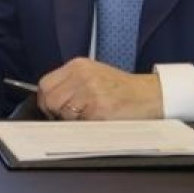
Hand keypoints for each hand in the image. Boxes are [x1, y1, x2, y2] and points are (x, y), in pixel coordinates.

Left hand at [36, 57, 164, 120]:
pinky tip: (98, 119)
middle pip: (51, 100)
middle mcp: (82, 75)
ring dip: (72, 120)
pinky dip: (85, 126)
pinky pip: (79, 124)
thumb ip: (70, 83)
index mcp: (78, 65)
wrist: (148, 95)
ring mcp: (91, 92)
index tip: (52, 109)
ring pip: (63, 113)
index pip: (45, 84)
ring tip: (88, 116)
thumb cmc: (120, 88)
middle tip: (70, 116)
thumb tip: (47, 100)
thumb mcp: (92, 74)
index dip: (46, 100)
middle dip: (56, 113)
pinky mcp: (99, 109)